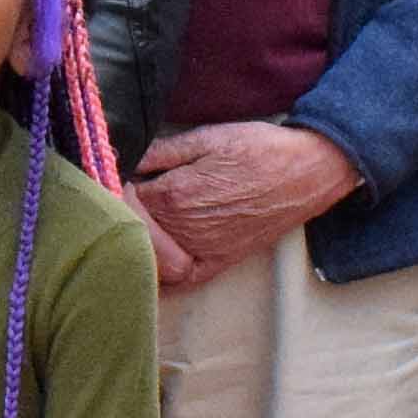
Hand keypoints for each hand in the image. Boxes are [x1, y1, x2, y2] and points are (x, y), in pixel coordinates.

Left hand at [129, 121, 358, 295]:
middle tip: (115, 200)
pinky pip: (180, 279)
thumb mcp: (206, 138)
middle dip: (117, 216)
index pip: (120, 200)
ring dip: (134, 244)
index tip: (110, 177)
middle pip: (129, 232)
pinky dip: (161, 275)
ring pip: (148, 259)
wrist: (307, 173)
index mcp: (173, 194)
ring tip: (130, 226)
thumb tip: (123, 158)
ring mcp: (200, 250)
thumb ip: (160, 152)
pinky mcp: (219, 263)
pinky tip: (151, 260)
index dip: (111, 188)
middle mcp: (182, 229)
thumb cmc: (259, 150)